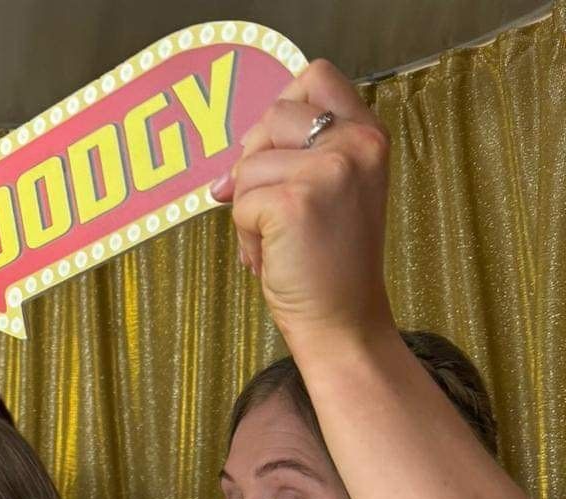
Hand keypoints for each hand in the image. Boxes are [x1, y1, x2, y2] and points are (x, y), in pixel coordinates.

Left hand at [210, 61, 392, 352]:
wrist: (343, 324)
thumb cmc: (329, 267)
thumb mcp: (329, 193)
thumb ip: (296, 159)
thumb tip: (224, 172)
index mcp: (369, 135)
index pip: (315, 78)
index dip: (282, 114)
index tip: (279, 158)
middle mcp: (356, 144)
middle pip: (272, 116)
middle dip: (257, 165)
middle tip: (274, 214)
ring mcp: (329, 169)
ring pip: (250, 164)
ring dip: (249, 209)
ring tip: (279, 244)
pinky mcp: (296, 201)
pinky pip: (241, 202)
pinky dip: (245, 236)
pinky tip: (272, 260)